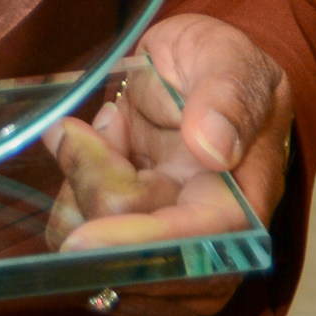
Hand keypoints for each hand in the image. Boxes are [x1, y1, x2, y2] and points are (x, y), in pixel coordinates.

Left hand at [41, 13, 294, 315]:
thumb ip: (227, 97)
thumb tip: (214, 148)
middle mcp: (207, 240)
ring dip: (83, 184)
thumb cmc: (215, 63)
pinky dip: (73, 191)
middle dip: (97, 189)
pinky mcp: (129, 243)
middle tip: (109, 121)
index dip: (137, 246)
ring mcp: (166, 247)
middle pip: (133, 258)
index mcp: (243, 203)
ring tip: (113, 130)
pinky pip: (77, 238)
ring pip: (96, 255)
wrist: (187, 70)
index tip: (83, 240)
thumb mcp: (226, 58)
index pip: (194, 246)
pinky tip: (102, 151)